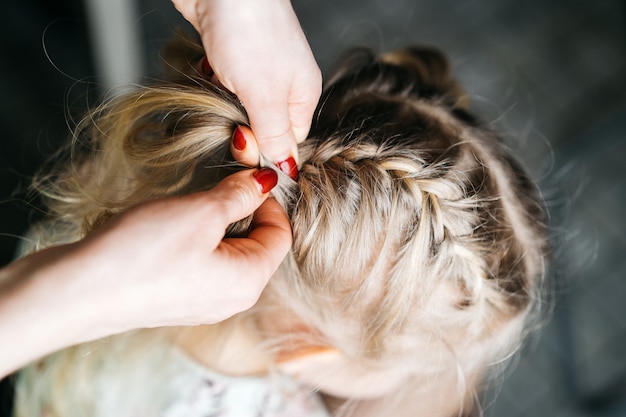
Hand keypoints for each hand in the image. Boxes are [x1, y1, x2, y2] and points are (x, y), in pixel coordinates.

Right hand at [0, 168, 290, 375]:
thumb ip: (240, 195)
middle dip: (243, 208)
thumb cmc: (142, 255)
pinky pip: (200, 261)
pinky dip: (195, 237)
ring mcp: (201, 301)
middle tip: (220, 181)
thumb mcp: (202, 212)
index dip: (269, 199)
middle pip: (256, 243)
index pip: (281, 235)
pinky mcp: (173, 297)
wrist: (76, 292)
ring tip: (191, 203)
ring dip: (216, 220)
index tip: (247, 174)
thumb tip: (264, 180)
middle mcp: (230, 298)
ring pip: (226, 250)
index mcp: (248, 282)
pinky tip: (170, 226)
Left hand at [172, 0, 321, 173]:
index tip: (243, 147)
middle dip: (241, 127)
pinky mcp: (230, 53)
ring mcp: (256, 66)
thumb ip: (275, 136)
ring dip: (222, 105)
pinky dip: (211, 83)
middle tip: (228, 118)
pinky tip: (207, 71)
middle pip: (262, 125)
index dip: (265, 150)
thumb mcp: (267, 97)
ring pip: (239, 106)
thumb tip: (287, 170)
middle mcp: (283, 81)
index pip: (288, 141)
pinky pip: (221, 84)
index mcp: (302, 93)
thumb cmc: (251, 32)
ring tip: (218, 89)